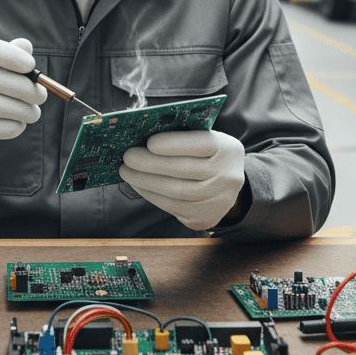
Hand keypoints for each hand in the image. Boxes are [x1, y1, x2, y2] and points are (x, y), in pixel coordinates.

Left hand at [118, 129, 245, 230]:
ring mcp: (218, 201)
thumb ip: (183, 137)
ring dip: (145, 181)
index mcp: (228, 148)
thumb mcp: (205, 140)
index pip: (200, 143)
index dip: (173, 144)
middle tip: (128, 157)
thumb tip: (144, 138)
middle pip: (184, 169)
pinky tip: (138, 185)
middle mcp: (228, 176)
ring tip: (127, 171)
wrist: (228, 183)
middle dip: (151, 163)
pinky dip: (151, 195)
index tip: (148, 142)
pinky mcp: (205, 218)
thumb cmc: (207, 155)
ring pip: (176, 191)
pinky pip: (173, 207)